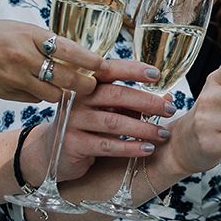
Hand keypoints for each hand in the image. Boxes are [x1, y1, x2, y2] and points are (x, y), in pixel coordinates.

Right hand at [0, 19, 101, 101]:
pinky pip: (34, 99)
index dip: (91, 61)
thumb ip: (47, 42)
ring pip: (53, 94)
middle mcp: (24, 57)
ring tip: (66, 86)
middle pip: (67, 78)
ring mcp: (14, 78)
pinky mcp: (6, 94)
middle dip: (85, 85)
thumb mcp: (21, 30)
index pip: (70, 50)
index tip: (104, 66)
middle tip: (93, 85)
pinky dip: (41, 95)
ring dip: (63, 92)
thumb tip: (78, 55)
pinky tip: (38, 87)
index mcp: (31, 36)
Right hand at [23, 59, 174, 184]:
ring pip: (114, 122)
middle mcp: (77, 98)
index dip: (133, 70)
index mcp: (87, 83)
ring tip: (163, 134)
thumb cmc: (88, 125)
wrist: (51, 151)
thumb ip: (134, 102)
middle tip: (170, 109)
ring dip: (143, 128)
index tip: (156, 74)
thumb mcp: (109, 109)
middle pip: (116, 95)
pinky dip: (130, 147)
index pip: (110, 69)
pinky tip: (147, 149)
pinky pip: (107, 145)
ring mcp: (73, 121)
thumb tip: (169, 98)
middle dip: (147, 102)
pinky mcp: (72, 144)